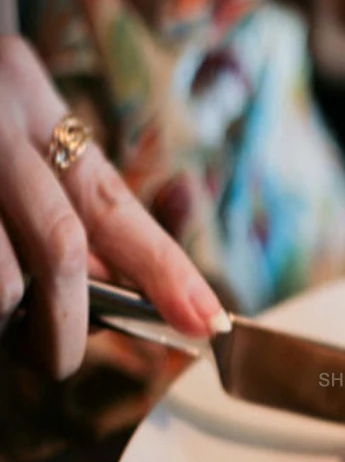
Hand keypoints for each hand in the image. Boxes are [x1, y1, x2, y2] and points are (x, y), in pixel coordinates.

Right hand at [0, 36, 227, 379]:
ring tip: (8, 333)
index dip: (168, 272)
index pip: (116, 205)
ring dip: (9, 323)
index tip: (207, 322)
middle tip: (60, 360)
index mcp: (32, 100)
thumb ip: (59, 209)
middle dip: (70, 324)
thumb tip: (110, 292)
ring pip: (2, 280)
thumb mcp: (11, 145)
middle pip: (62, 247)